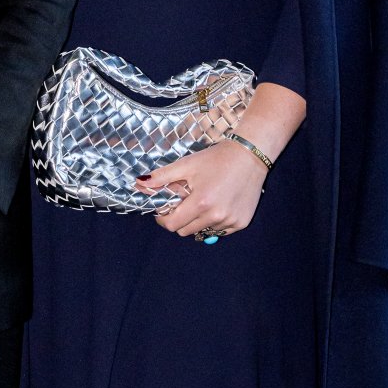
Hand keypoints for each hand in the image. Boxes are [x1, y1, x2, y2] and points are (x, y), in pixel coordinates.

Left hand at [135, 140, 266, 239]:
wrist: (250, 155)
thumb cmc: (216, 158)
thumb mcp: (187, 164)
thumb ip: (162, 177)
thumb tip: (138, 183)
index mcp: (201, 203)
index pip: (172, 225)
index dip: (163, 219)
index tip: (163, 211)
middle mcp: (216, 216)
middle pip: (186, 231)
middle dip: (179, 220)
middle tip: (183, 204)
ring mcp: (230, 221)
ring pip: (203, 232)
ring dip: (197, 222)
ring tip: (202, 203)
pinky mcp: (242, 222)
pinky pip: (220, 231)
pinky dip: (214, 222)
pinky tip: (218, 205)